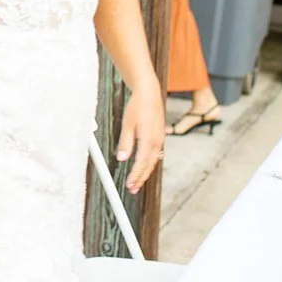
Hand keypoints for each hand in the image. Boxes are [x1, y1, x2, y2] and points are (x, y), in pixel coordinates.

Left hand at [115, 79, 166, 195]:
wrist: (149, 93)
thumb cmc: (137, 106)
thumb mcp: (127, 124)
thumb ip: (125, 143)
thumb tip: (121, 158)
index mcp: (148, 138)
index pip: (141, 163)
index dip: (135, 175)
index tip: (129, 184)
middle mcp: (156, 141)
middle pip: (149, 165)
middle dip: (140, 178)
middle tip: (132, 189)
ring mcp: (159, 139)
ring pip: (153, 161)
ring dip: (144, 173)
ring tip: (136, 183)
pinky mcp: (158, 137)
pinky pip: (154, 155)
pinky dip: (148, 164)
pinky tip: (142, 168)